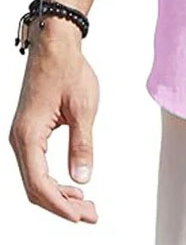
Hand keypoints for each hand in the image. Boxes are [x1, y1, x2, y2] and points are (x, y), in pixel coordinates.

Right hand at [8, 15, 98, 222]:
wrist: (54, 45)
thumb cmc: (68, 70)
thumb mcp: (82, 108)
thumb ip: (82, 145)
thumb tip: (83, 179)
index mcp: (28, 136)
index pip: (39, 184)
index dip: (60, 205)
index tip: (81, 216)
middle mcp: (19, 140)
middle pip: (35, 188)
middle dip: (62, 205)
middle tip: (91, 215)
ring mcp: (22, 136)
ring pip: (35, 178)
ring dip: (58, 195)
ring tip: (86, 205)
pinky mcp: (29, 131)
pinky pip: (37, 165)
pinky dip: (53, 180)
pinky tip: (72, 185)